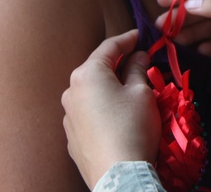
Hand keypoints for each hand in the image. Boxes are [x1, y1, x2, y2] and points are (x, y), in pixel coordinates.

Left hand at [62, 30, 159, 187]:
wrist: (119, 175)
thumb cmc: (132, 127)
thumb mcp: (142, 93)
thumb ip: (138, 69)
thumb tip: (138, 56)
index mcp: (87, 74)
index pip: (109, 47)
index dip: (127, 39)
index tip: (140, 35)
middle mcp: (71, 91)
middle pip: (97, 69)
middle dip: (118, 64)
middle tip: (139, 62)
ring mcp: (68, 116)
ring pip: (91, 92)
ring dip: (109, 87)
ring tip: (130, 91)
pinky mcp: (71, 137)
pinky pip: (88, 113)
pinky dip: (102, 108)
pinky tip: (117, 116)